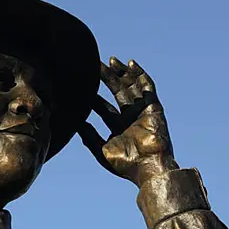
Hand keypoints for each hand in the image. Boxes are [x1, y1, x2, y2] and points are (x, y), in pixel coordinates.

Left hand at [78, 56, 177, 185]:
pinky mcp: (153, 108)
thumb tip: (75, 123)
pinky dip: (140, 75)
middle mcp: (130, 117)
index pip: (103, 107)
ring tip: (111, 60)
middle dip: (107, 78)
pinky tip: (130, 64)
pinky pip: (147, 87)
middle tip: (94, 65)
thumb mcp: (101, 150)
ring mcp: (142, 111)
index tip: (81, 86)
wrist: (149, 167)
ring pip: (131, 86)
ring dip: (122, 73)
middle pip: (117, 92)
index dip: (93, 97)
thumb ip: (89, 136)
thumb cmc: (125, 165)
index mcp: (118, 128)